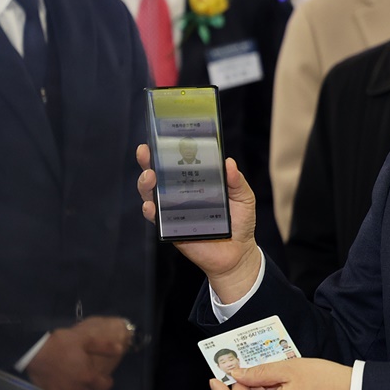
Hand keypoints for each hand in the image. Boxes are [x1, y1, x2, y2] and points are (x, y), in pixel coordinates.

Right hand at [26, 317, 132, 389]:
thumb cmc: (62, 344)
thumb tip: (120, 349)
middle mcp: (77, 389)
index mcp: (88, 376)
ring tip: (78, 387)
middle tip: (90, 382)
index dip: (107, 383)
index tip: (104, 378)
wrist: (34, 351)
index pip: (104, 388)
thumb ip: (104, 346)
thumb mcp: (86, 339)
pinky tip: (65, 389)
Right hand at [136, 144, 261, 302]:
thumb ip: (237, 181)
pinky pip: (156, 218)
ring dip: (146, 184)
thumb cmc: (240, 221)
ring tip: (150, 176)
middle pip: (158, 175)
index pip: (178, 162)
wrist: (238, 252)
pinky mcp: (171, 229)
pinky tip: (152, 205)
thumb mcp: (243, 197)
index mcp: (197, 181)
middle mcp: (181, 194)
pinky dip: (151, 210)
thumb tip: (228, 162)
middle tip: (147, 153)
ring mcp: (173, 211)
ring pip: (151, 194)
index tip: (159, 137)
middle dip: (148, 162)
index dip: (166, 150)